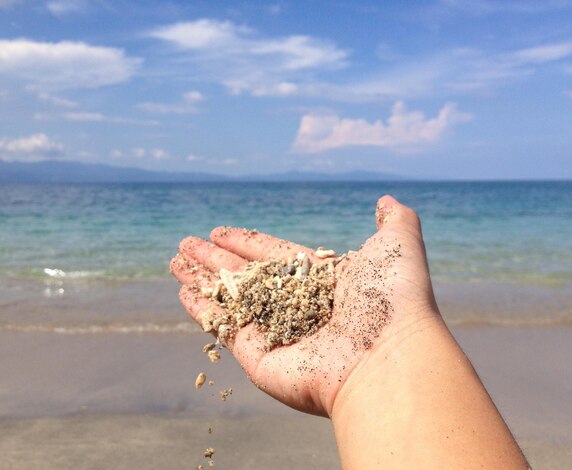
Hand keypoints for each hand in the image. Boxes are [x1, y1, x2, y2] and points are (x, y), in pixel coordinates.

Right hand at [170, 195, 439, 416]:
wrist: (389, 358)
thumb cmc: (394, 299)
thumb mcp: (398, 245)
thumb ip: (394, 220)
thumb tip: (386, 201)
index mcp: (321, 279)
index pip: (272, 254)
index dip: (245, 242)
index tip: (219, 231)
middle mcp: (295, 305)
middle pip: (244, 274)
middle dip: (213, 258)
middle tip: (185, 243)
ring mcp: (275, 331)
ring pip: (229, 298)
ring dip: (201, 280)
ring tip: (174, 262)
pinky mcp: (258, 356)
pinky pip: (224, 328)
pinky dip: (202, 311)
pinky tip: (182, 292)